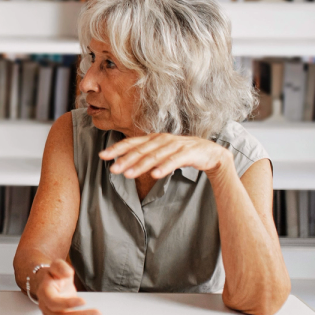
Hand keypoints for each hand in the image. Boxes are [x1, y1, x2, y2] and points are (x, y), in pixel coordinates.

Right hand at [32, 259, 100, 314]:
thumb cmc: (56, 276)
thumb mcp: (57, 265)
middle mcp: (45, 307)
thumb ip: (61, 267)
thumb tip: (67, 272)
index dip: (67, 304)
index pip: (53, 302)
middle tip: (97, 313)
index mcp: (44, 293)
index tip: (83, 301)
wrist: (51, 283)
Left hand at [99, 133, 231, 180]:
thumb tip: (124, 163)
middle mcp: (163, 140)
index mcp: (154, 139)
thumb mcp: (161, 152)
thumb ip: (145, 155)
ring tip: (127, 175)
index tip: (102, 156)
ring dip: (140, 165)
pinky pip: (173, 161)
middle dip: (125, 160)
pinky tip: (154, 175)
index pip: (132, 143)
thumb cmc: (182, 153)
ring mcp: (175, 146)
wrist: (211, 153)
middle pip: (140, 150)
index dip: (117, 149)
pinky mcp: (188, 153)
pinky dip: (164, 168)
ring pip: (154, 156)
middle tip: (112, 169)